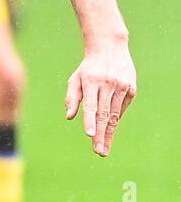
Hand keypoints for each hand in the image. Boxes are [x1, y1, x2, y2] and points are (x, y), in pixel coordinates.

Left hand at [65, 38, 136, 156]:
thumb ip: (72, 97)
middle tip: (98, 152)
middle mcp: (108, 85)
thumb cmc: (88, 68)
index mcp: (92, 82)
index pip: (91, 105)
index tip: (90, 135)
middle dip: (101, 135)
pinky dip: (115, 120)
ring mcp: (121, 87)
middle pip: (104, 114)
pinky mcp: (131, 89)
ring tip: (103, 149)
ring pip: (114, 115)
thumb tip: (70, 116)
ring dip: (109, 133)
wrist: (110, 49)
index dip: (90, 121)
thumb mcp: (76, 79)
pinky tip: (109, 131)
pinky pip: (121, 108)